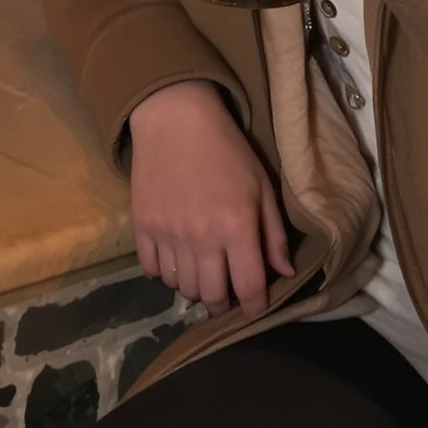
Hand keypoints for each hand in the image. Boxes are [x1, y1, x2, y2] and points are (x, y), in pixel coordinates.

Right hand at [127, 79, 293, 318]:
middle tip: (226, 294)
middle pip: (211, 296)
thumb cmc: (227, 151)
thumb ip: (274, 234)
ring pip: (181, 287)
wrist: (175, 119)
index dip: (255, 307)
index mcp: (238, 227)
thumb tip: (285, 274)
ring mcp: (168, 234)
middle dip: (223, 303)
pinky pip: (152, 271)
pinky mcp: (142, 228)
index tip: (255, 308)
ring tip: (201, 274)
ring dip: (194, 288)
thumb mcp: (261, 187)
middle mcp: (202, 238)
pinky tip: (175, 258)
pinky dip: (165, 273)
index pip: (248, 288)